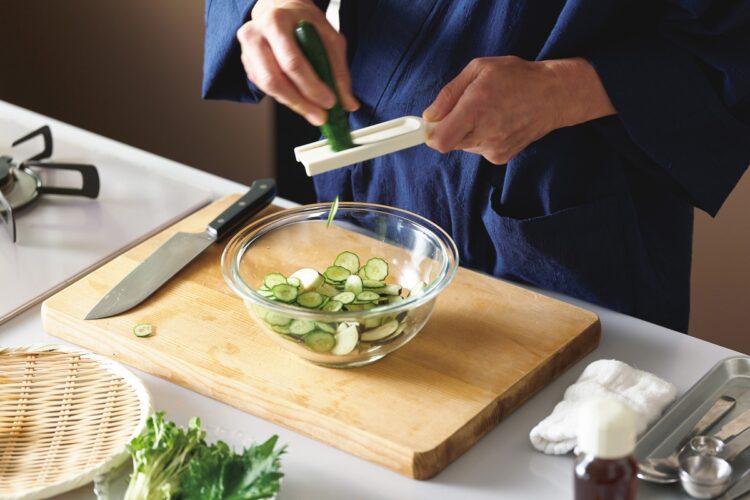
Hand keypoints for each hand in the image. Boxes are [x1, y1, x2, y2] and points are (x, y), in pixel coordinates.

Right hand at [236, 0, 358, 125]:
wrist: (279, 9)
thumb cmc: (304, 21)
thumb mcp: (329, 36)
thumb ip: (339, 70)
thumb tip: (348, 103)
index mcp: (277, 22)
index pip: (293, 62)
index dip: (311, 87)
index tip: (329, 102)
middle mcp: (255, 35)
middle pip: (274, 79)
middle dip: (300, 103)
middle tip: (320, 116)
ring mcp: (247, 51)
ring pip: (268, 88)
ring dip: (293, 104)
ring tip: (313, 113)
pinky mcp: (247, 64)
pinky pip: (265, 88)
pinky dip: (285, 98)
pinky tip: (299, 99)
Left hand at [423, 56, 614, 163]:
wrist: (554, 97)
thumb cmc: (517, 77)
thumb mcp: (479, 69)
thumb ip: (449, 93)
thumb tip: (429, 116)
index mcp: (476, 108)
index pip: (439, 140)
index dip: (430, 134)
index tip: (428, 126)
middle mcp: (484, 133)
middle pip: (448, 142)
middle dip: (450, 127)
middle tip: (467, 109)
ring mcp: (493, 148)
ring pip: (463, 145)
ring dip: (467, 131)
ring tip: (489, 112)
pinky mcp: (500, 157)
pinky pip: (478, 148)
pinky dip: (481, 137)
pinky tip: (498, 122)